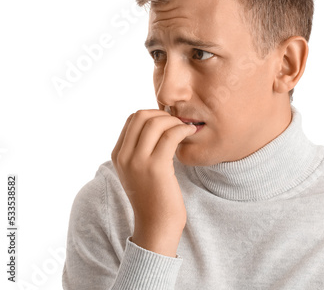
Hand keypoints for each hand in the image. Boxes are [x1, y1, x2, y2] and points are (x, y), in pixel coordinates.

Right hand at [111, 109, 196, 256]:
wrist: (156, 225)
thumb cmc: (153, 197)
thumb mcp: (137, 171)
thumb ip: (139, 150)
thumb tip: (156, 124)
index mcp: (118, 155)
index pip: (132, 119)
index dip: (153, 114)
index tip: (168, 122)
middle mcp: (124, 156)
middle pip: (142, 115)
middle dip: (163, 114)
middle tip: (177, 123)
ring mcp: (138, 161)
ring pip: (156, 123)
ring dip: (175, 121)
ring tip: (186, 128)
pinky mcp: (156, 167)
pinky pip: (170, 135)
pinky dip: (182, 129)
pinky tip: (190, 133)